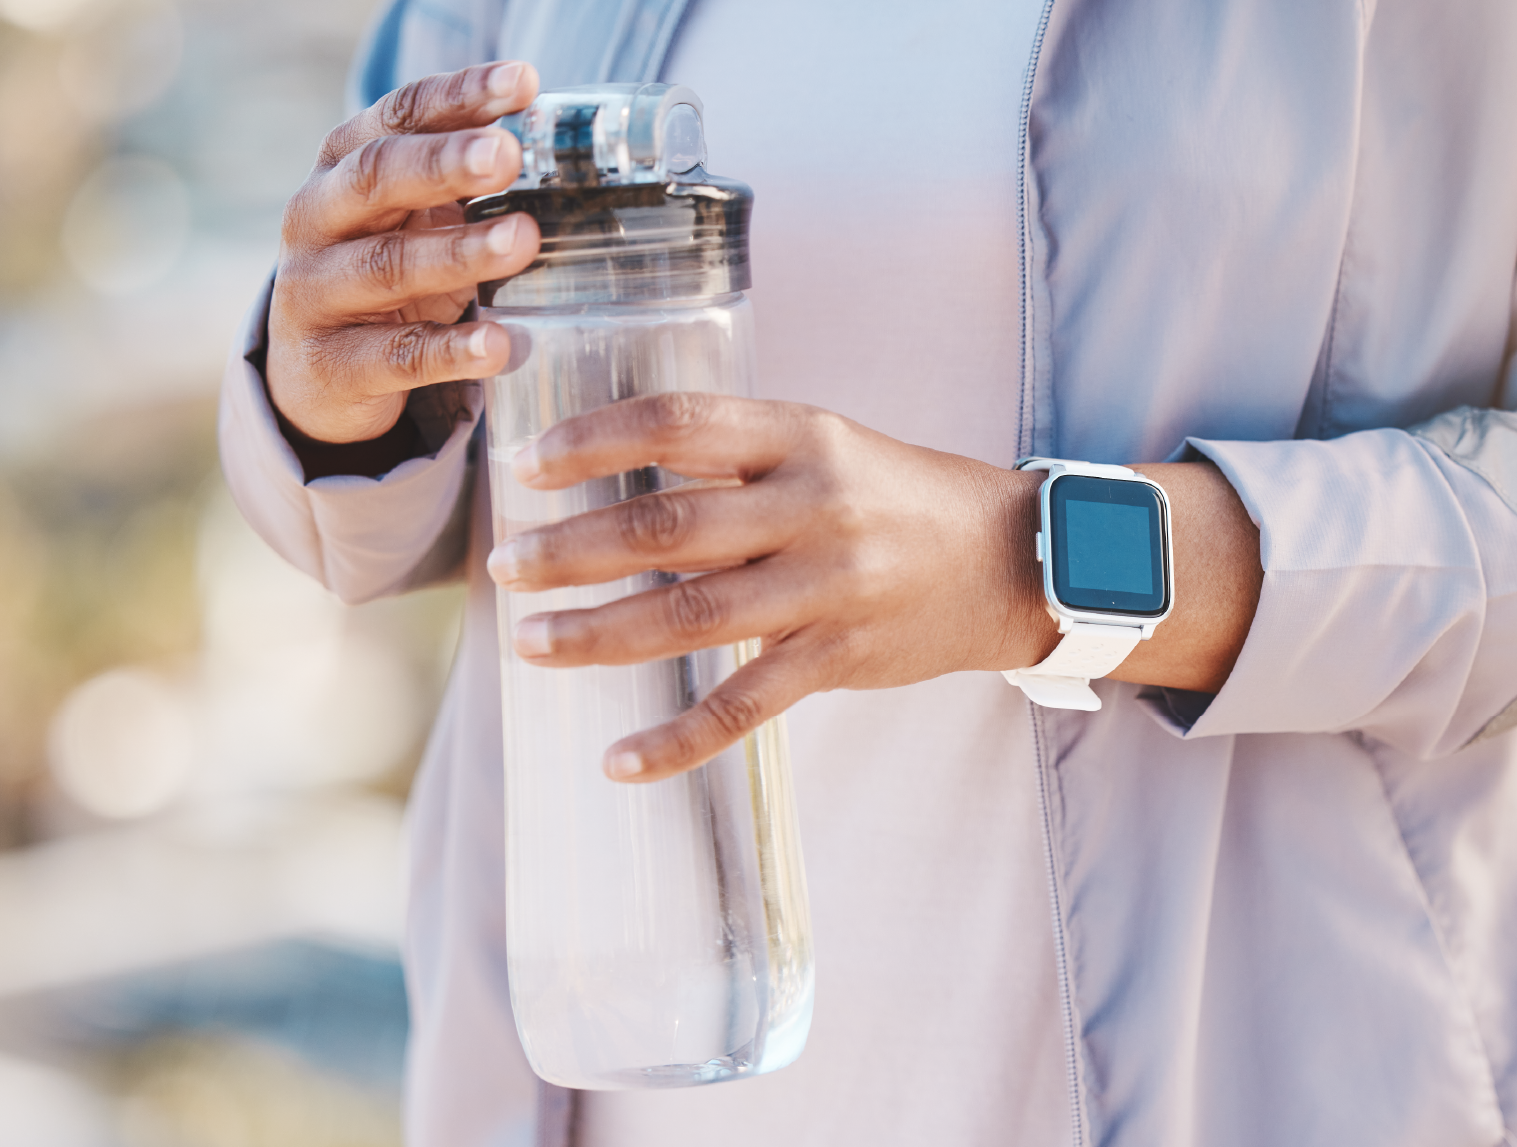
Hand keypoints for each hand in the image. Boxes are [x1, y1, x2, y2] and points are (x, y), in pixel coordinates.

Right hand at [266, 61, 541, 444]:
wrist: (312, 374)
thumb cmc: (383, 273)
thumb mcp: (413, 218)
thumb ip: (461, 180)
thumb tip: (554, 144)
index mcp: (342, 167)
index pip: (398, 117)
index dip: (459, 97)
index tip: (523, 82)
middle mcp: (316, 219)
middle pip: (378, 178)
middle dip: (445, 163)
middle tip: (507, 154)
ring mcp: (316, 292)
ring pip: (387, 265)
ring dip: (459, 253)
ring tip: (523, 240)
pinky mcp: (332, 366)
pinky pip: (397, 356)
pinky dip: (450, 350)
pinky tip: (498, 346)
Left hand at [485, 393, 1058, 781]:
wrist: (1012, 562)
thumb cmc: (898, 497)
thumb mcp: (826, 447)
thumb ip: (735, 459)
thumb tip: (612, 478)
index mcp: (802, 436)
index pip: (678, 422)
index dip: (594, 439)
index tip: (526, 461)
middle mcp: (813, 506)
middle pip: (670, 526)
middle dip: (572, 548)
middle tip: (504, 565)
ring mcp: (829, 587)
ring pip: (692, 616)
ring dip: (599, 634)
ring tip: (530, 642)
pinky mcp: (840, 658)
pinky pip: (744, 705)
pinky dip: (678, 740)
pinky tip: (618, 760)